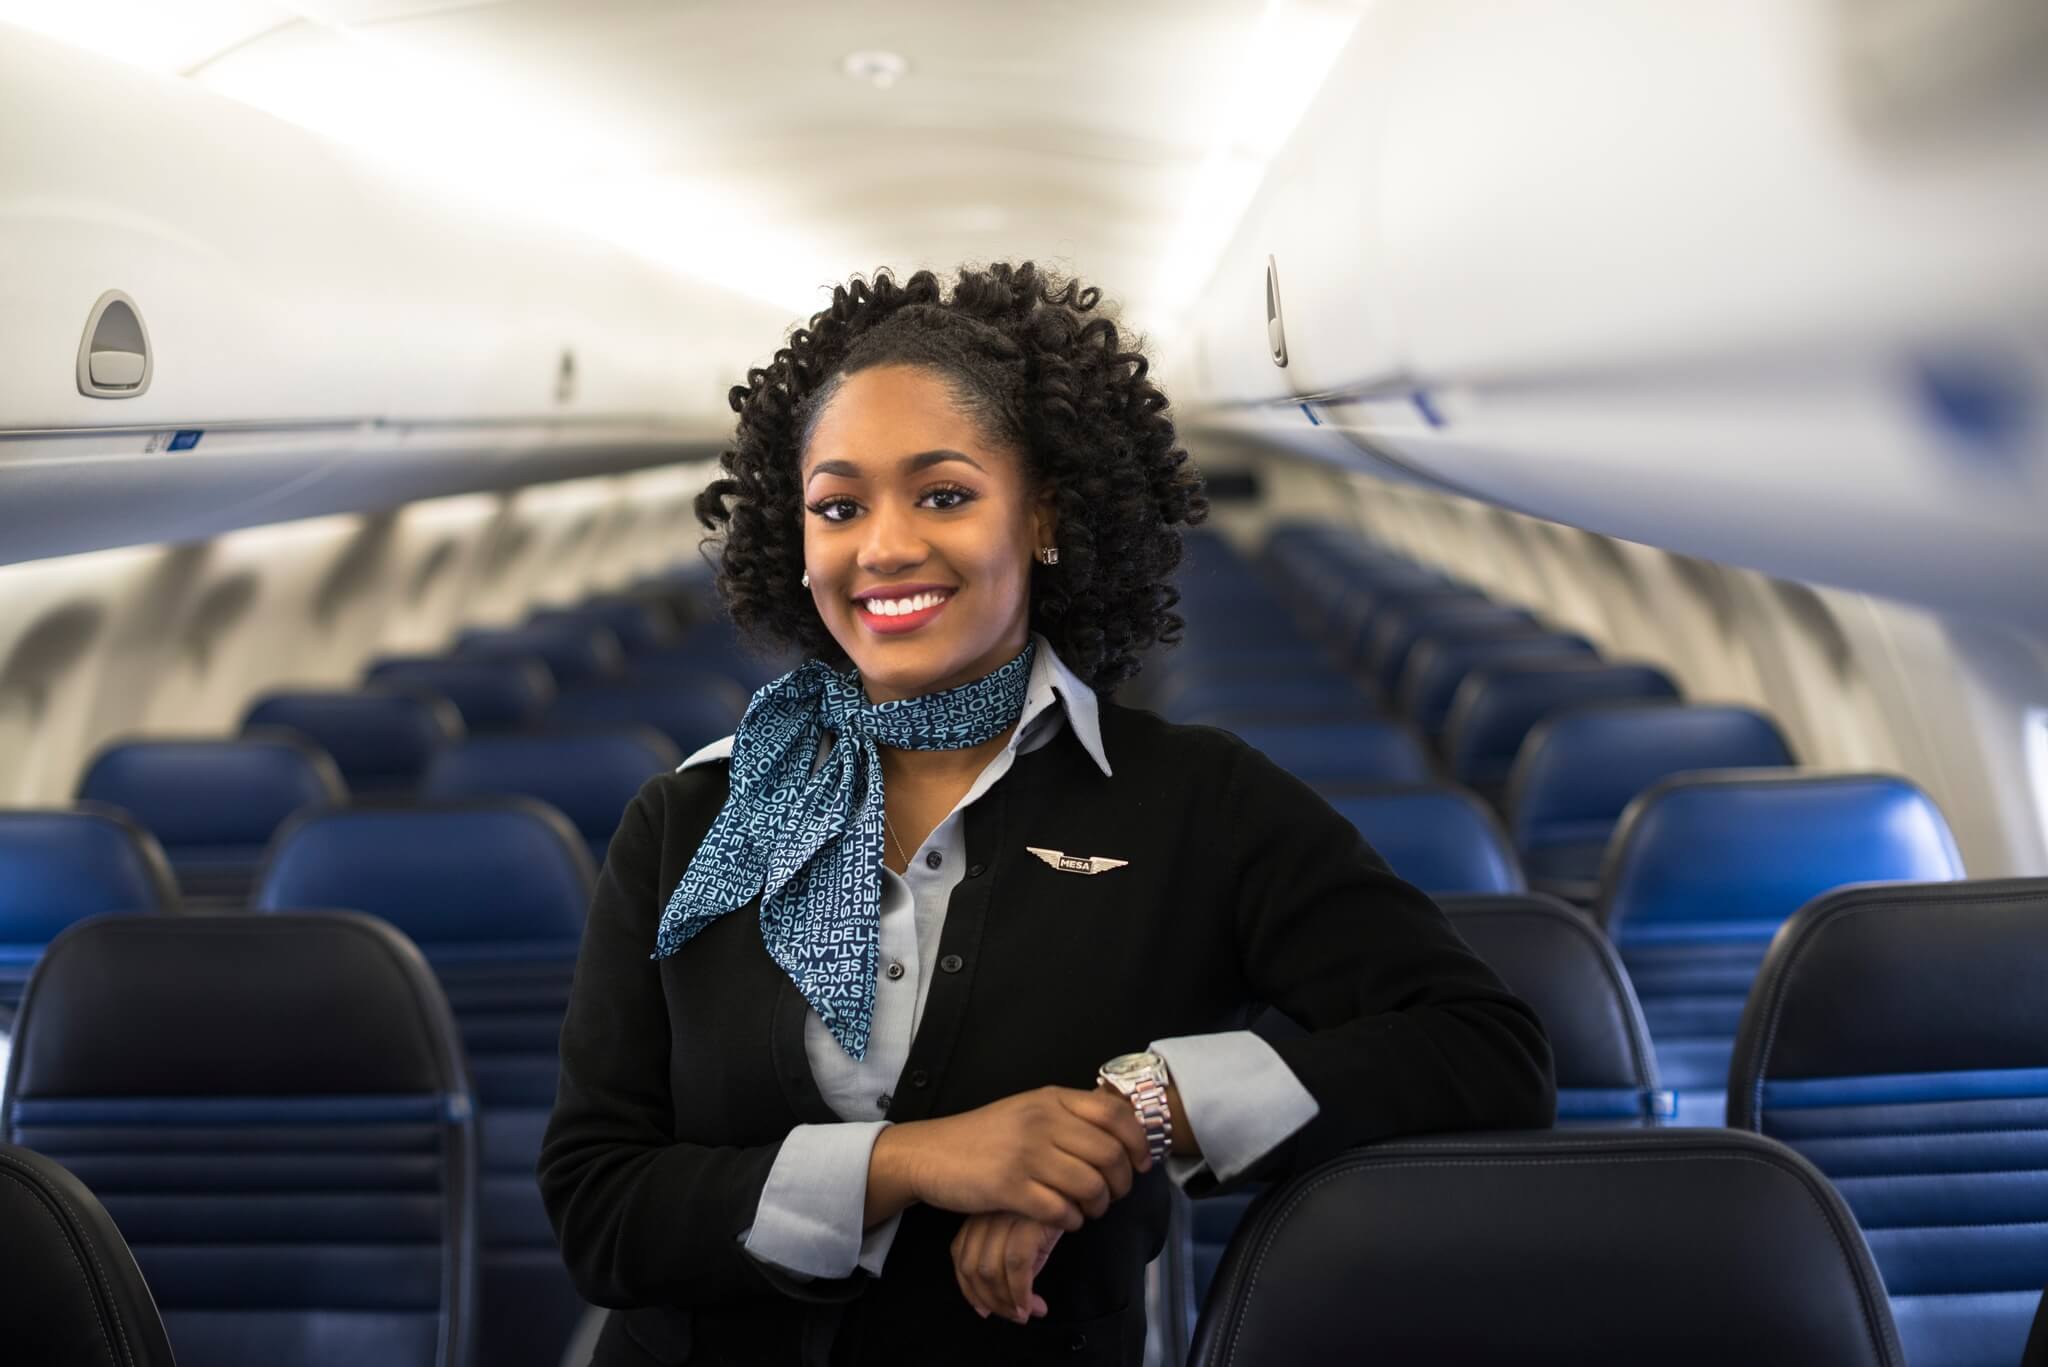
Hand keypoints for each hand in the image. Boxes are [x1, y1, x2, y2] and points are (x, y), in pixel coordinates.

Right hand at [870, 1085, 1149, 1230]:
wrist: (931, 1153)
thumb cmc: (985, 1136)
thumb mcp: (1027, 1109)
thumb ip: (1068, 1114)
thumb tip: (1121, 1128)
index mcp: (1051, 1098)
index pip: (1115, 1112)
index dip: (1138, 1140)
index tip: (1141, 1162)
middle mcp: (1042, 1121)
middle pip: (1110, 1154)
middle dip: (1122, 1183)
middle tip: (1115, 1195)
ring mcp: (1025, 1154)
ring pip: (1090, 1186)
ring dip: (1099, 1206)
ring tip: (1089, 1210)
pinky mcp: (1008, 1188)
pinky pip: (1061, 1211)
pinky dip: (1071, 1221)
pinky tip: (1065, 1220)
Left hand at [951, 1212, 1061, 1323]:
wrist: (1077, 1195)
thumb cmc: (1049, 1220)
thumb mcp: (1022, 1242)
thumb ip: (1004, 1269)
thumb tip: (994, 1308)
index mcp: (980, 1214)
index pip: (959, 1255)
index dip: (969, 1288)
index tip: (985, 1310)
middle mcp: (988, 1212)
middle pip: (973, 1267)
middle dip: (991, 1302)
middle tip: (1013, 1316)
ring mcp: (1006, 1215)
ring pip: (990, 1270)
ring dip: (1007, 1302)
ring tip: (1024, 1313)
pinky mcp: (1028, 1221)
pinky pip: (1016, 1265)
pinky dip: (1021, 1293)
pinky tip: (1031, 1304)